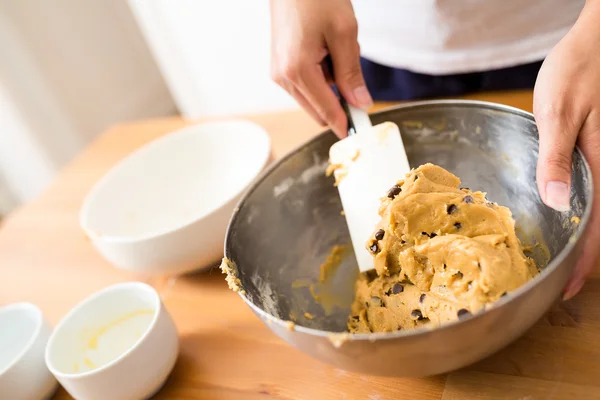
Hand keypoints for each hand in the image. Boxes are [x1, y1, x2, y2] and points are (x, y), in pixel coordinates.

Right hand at [269, 0, 372, 137]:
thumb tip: (361, 103)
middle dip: (339, 100)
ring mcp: (278, 73)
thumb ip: (351, 73)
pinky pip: (305, 85)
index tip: (360, 133)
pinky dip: (320, 76)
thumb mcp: (344, 33)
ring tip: (334, 50)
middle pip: (318, 110)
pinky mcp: (279, 67)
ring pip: (312, 98)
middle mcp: (283, 77)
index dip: (346, 123)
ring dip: (330, 86)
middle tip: (351, 69)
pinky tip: (324, 51)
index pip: (326, 111)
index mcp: (297, 71)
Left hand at [534, 0, 599, 299]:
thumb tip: (555, 203)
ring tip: (564, 262)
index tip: (566, 290)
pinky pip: (598, 192)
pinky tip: (568, 219)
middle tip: (561, 282)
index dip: (584, 264)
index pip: (598, 228)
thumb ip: (556, 158)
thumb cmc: (581, 69)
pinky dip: (586, 214)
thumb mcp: (559, 112)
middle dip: (585, 259)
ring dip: (586, 240)